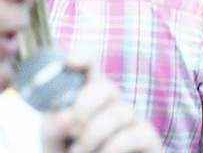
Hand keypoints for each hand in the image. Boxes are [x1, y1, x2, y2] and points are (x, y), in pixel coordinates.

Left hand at [41, 58, 161, 152]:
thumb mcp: (55, 141)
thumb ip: (54, 127)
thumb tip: (65, 116)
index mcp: (88, 95)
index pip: (90, 67)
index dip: (81, 58)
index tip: (67, 62)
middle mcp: (113, 102)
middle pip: (105, 87)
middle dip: (85, 106)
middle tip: (72, 128)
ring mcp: (132, 119)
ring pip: (117, 113)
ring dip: (93, 134)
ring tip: (78, 152)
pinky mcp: (148, 137)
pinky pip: (132, 135)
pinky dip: (112, 147)